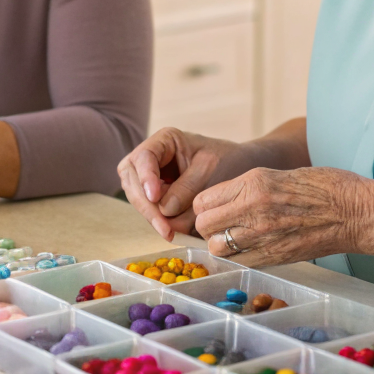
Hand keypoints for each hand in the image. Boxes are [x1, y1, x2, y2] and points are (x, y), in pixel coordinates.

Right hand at [117, 128, 251, 240]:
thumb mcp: (210, 170)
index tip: (155, 197)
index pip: (144, 157)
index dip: (145, 177)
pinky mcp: (156, 196)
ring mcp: (151, 177)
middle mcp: (152, 158)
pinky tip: (173, 232)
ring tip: (172, 232)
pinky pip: (150, 209)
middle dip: (146, 205)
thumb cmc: (227, 162)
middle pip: (133, 180)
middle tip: (164, 228)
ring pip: (138, 198)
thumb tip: (164, 211)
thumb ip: (187, 189)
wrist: (241, 169)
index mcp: (165, 140)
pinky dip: (159, 221)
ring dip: (152, 217)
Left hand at [192, 166, 373, 266]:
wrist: (356, 213)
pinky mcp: (274, 257)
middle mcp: (254, 209)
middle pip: (204, 225)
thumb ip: (248, 188)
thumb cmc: (325, 187)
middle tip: (221, 223)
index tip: (213, 206)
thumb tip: (223, 201)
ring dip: (221, 243)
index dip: (204, 204)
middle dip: (208, 225)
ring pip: (217, 247)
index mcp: (254, 183)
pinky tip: (251, 248)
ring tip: (235, 237)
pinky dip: (239, 257)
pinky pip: (239, 262)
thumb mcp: (279, 174)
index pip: (203, 200)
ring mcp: (263, 236)